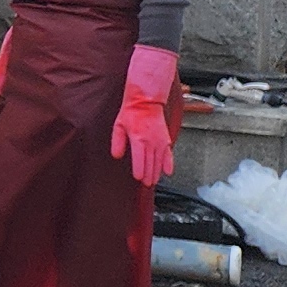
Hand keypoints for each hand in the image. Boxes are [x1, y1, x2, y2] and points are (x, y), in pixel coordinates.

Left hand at [112, 47, 178, 185]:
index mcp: (139, 139)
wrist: (146, 101)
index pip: (140, 160)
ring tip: (154, 182)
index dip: (140, 171)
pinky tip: (168, 172)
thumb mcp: (118, 126)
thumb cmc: (130, 112)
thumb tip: (117, 156)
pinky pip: (169, 154)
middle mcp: (151, 142)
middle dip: (149, 176)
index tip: (139, 179)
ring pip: (160, 161)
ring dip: (157, 172)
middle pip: (151, 163)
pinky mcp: (165, 139)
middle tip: (146, 186)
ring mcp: (160, 141)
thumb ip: (117, 142)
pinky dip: (169, 163)